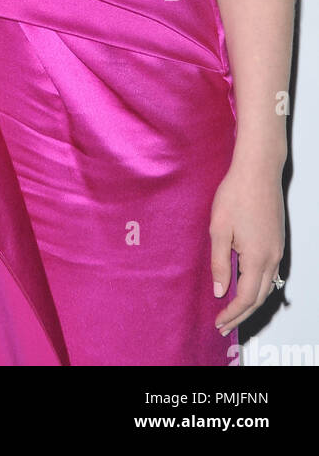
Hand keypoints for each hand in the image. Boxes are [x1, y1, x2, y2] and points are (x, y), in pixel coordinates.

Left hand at [210, 156, 285, 333]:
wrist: (258, 171)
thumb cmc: (235, 195)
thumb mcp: (219, 230)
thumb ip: (220, 263)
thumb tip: (221, 291)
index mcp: (256, 258)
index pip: (246, 297)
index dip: (232, 313)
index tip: (218, 322)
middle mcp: (272, 258)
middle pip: (259, 297)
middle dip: (241, 314)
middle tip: (224, 324)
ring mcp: (277, 249)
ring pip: (267, 286)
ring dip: (251, 301)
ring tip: (233, 310)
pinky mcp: (277, 241)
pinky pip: (271, 272)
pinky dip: (259, 286)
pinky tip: (247, 286)